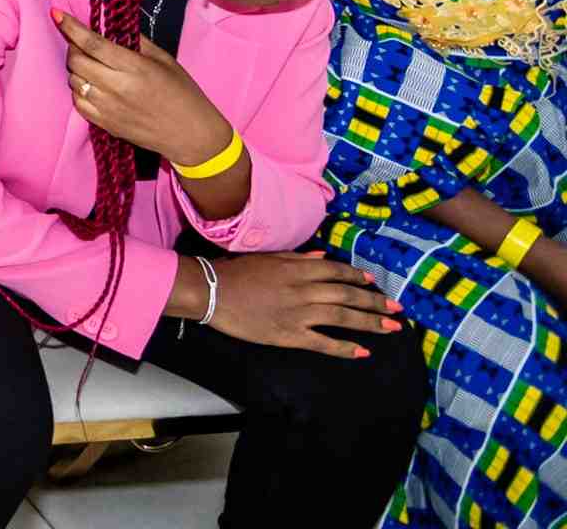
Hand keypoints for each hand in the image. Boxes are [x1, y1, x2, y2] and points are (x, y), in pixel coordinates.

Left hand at [54, 12, 230, 164]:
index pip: (92, 43)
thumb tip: (111, 28)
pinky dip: (79, 91)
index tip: (57, 13)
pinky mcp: (106, 125)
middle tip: (82, 45)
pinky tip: (92, 87)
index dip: (71, 27)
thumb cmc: (183, 93)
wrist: (192, 136)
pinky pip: (78, 104)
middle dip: (73, 48)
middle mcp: (117, 88)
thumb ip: (136, 42)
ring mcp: (108, 109)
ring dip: (76, 70)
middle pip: (76, 61)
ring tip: (91, 66)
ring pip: (74, 82)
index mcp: (134, 68)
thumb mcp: (165, 61)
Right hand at [205, 252, 398, 359]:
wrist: (211, 292)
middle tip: (396, 309)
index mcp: (298, 268)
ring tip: (391, 328)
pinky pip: (323, 342)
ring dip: (370, 322)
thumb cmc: (237, 272)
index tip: (373, 283)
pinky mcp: (290, 334)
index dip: (357, 278)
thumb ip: (297, 258)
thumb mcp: (267, 257)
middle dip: (374, 302)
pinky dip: (344, 347)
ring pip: (342, 317)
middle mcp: (304, 289)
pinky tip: (362, 351)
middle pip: (347, 295)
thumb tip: (323, 257)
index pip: (336, 271)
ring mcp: (299, 313)